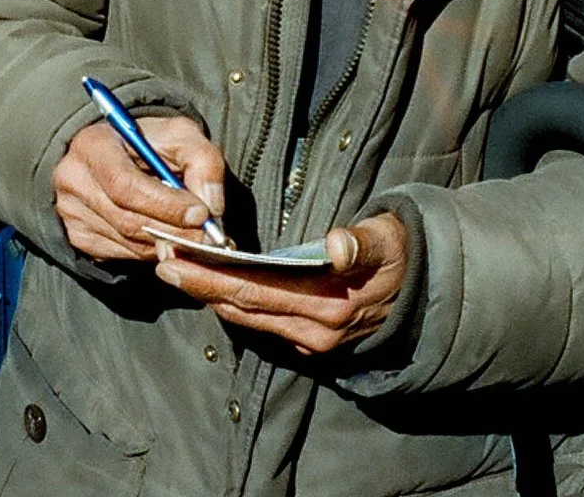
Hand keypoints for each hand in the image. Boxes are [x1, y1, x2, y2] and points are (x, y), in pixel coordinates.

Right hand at [54, 116, 224, 263]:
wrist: (115, 154)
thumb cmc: (150, 142)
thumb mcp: (180, 135)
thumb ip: (203, 162)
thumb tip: (211, 207)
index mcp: (93, 145)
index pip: (125, 185)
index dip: (165, 205)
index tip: (201, 214)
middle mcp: (73, 181)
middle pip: (127, 219)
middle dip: (174, 230)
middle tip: (208, 236)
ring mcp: (71, 213)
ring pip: (129, 242)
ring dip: (167, 243)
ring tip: (193, 235)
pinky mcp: (78, 237)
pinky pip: (123, 254)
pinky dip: (152, 251)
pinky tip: (167, 237)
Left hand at [155, 212, 409, 356]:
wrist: (423, 291)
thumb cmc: (397, 254)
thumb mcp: (387, 240)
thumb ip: (362, 243)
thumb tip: (338, 245)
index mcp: (329, 304)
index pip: (256, 290)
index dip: (212, 275)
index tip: (177, 258)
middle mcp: (315, 330)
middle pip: (242, 307)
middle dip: (198, 285)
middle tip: (160, 260)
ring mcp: (312, 341)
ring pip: (248, 318)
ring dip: (209, 295)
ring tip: (175, 269)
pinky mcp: (311, 342)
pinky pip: (262, 324)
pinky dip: (233, 305)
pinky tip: (210, 286)